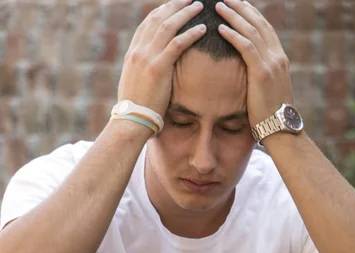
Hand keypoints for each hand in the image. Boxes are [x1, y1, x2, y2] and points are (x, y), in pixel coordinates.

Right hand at [118, 0, 205, 115]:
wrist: (131, 120)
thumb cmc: (136, 108)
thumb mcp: (135, 84)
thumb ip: (142, 71)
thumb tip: (151, 70)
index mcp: (132, 53)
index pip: (146, 24)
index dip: (160, 12)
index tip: (172, 6)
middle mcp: (138, 51)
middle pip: (157, 18)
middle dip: (174, 6)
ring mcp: (147, 57)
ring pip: (168, 26)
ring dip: (185, 13)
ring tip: (199, 6)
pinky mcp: (159, 67)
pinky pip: (178, 44)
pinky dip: (191, 34)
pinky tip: (203, 28)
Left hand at [216, 0, 292, 126]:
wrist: (280, 128)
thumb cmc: (270, 115)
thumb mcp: (267, 90)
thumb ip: (260, 76)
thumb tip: (248, 74)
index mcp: (279, 59)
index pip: (265, 28)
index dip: (251, 14)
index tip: (238, 4)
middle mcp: (277, 56)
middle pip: (259, 23)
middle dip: (242, 8)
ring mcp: (272, 63)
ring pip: (251, 31)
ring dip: (234, 16)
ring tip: (219, 6)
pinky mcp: (262, 73)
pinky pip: (246, 48)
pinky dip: (233, 35)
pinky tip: (221, 28)